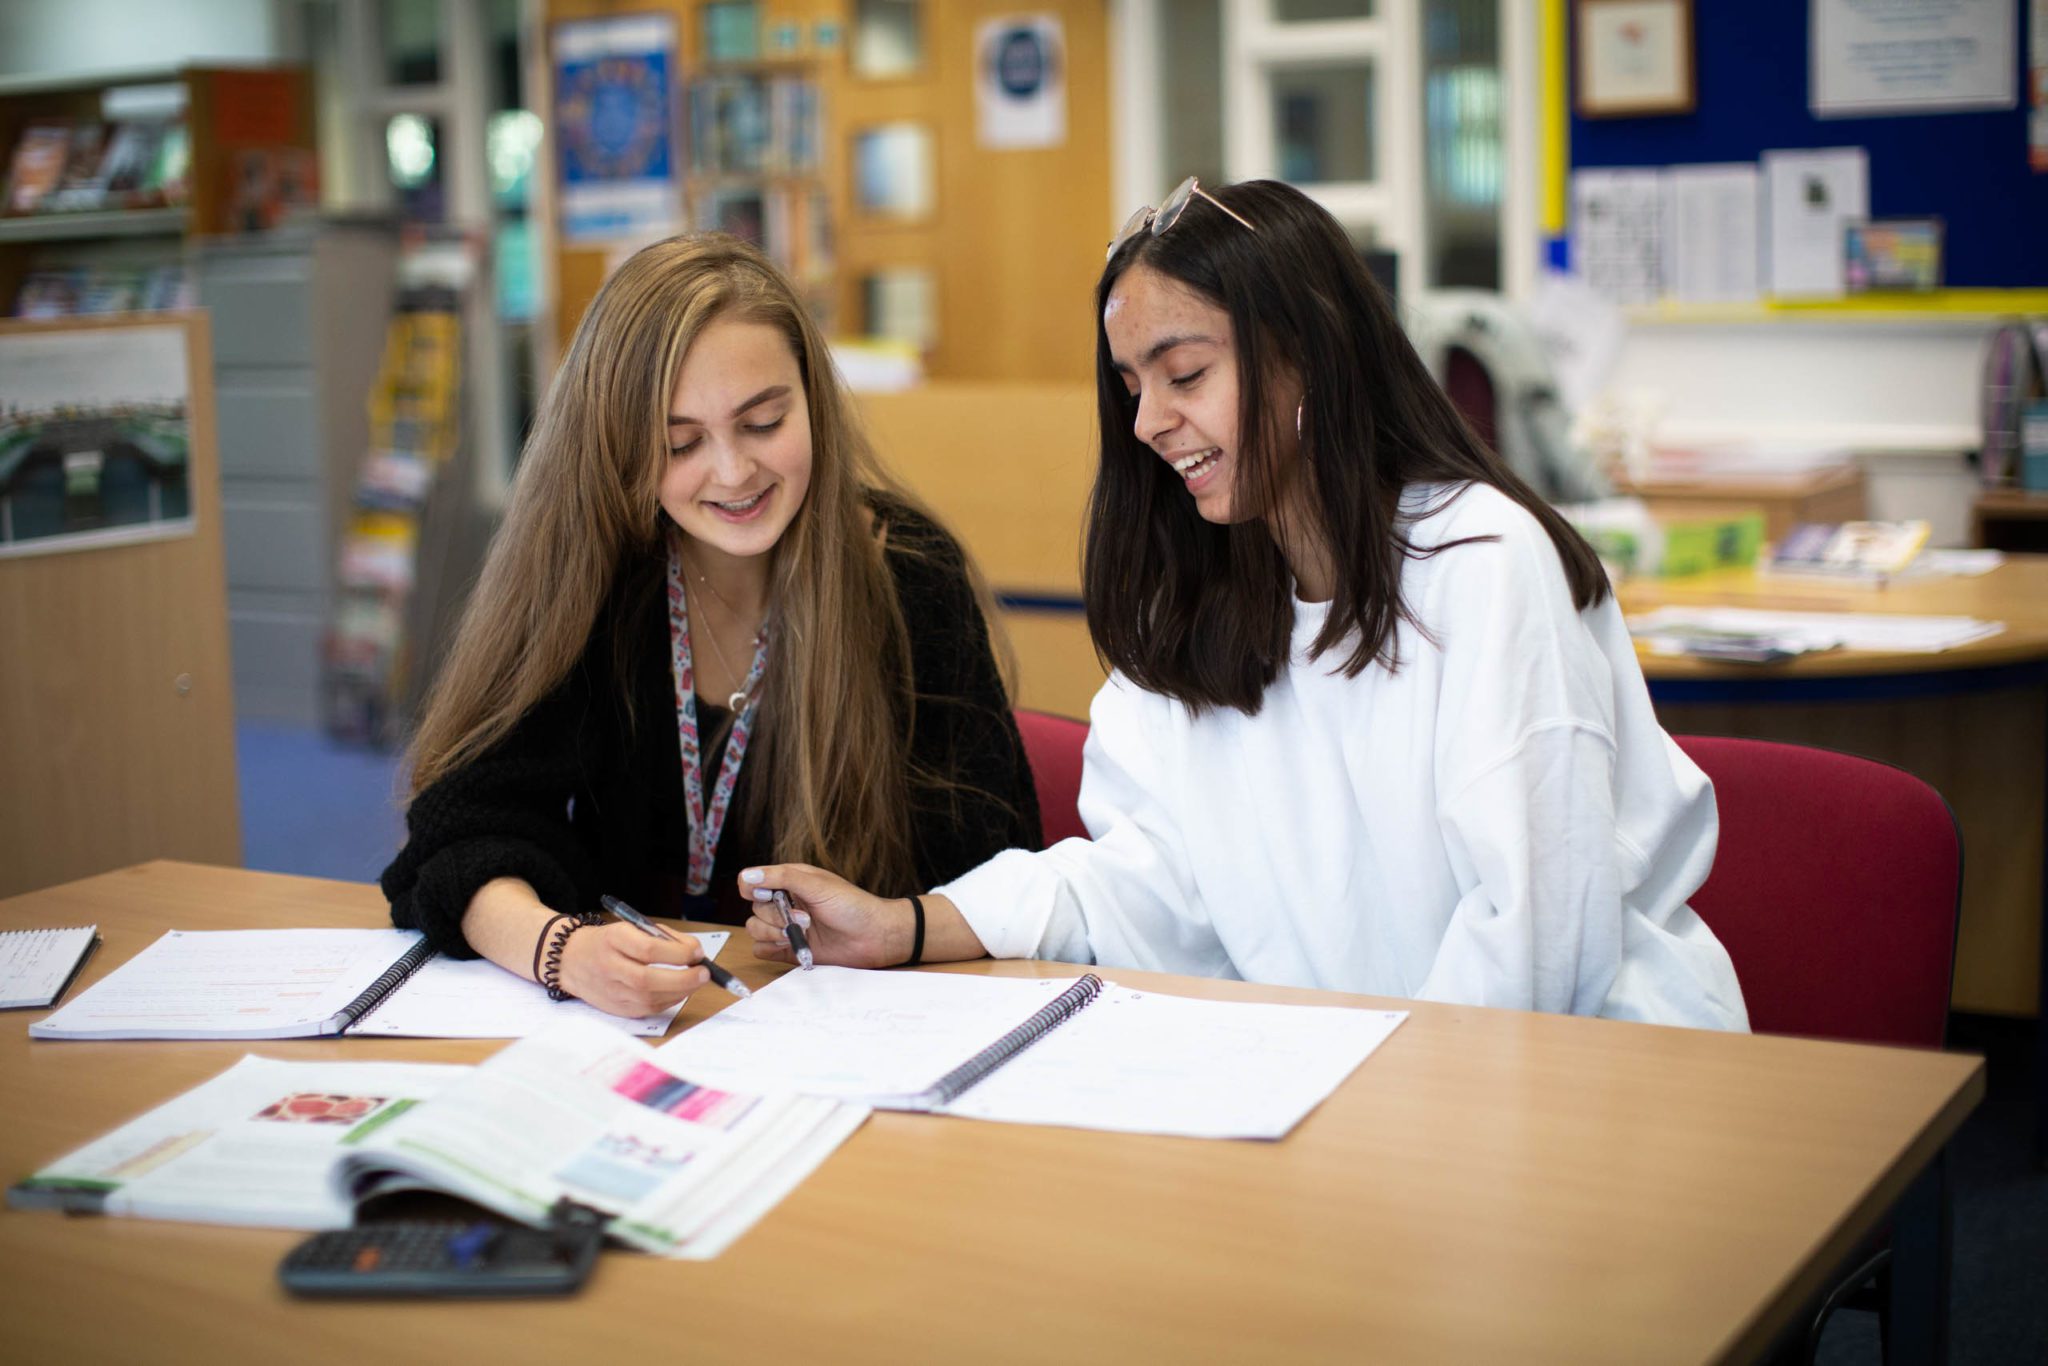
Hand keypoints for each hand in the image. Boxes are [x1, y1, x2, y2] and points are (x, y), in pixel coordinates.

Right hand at [556, 920, 709, 1017]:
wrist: (571, 960)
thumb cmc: (609, 942)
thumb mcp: (631, 928)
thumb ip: (663, 937)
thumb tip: (695, 952)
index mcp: (613, 940)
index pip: (648, 949)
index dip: (678, 953)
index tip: (697, 952)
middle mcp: (609, 967)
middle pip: (648, 979)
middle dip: (683, 978)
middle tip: (704, 974)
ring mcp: (610, 991)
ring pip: (649, 998)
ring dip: (680, 991)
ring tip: (695, 981)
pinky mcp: (616, 1008)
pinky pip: (648, 1009)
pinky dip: (669, 1001)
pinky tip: (679, 991)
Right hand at [738, 864, 911, 967]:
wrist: (875, 937)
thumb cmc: (854, 906)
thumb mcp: (818, 885)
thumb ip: (782, 878)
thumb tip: (747, 875)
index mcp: (789, 881)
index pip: (751, 882)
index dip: (753, 889)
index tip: (769, 896)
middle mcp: (785, 903)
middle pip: (754, 909)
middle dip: (776, 916)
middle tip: (806, 919)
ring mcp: (786, 927)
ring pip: (754, 930)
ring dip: (774, 933)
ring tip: (803, 933)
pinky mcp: (789, 949)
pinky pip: (761, 950)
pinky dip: (772, 949)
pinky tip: (795, 946)